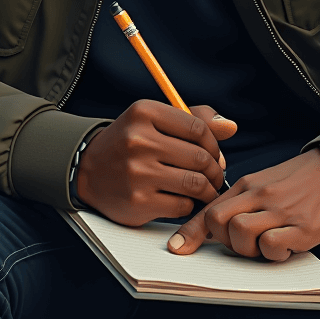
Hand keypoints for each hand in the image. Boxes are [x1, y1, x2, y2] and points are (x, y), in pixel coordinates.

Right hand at [76, 100, 236, 225]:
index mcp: (144, 112)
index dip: (214, 143)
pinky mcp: (138, 202)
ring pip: (195, 184)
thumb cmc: (131, 142)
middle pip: (200, 157)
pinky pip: (182, 206)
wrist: (89, 170)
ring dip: (208, 189)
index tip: (213, 152)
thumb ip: (194, 118)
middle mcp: (139, 140)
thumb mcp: (155, 119)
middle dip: (214, 169)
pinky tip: (184, 200)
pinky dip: (190, 205)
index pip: (198, 128)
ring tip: (206, 189)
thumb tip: (230, 127)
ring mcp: (137, 172)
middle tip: (214, 174)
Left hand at [167, 150, 319, 261]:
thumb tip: (210, 226)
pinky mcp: (302, 227)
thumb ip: (238, 202)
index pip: (210, 210)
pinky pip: (273, 245)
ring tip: (266, 244)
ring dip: (249, 250)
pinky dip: (274, 253)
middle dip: (224, 242)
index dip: (190, 233)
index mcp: (247, 185)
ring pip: (241, 234)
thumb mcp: (261, 184)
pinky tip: (284, 246)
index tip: (177, 249)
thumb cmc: (294, 182)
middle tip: (243, 244)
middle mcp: (259, 195)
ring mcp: (280, 210)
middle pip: (219, 222)